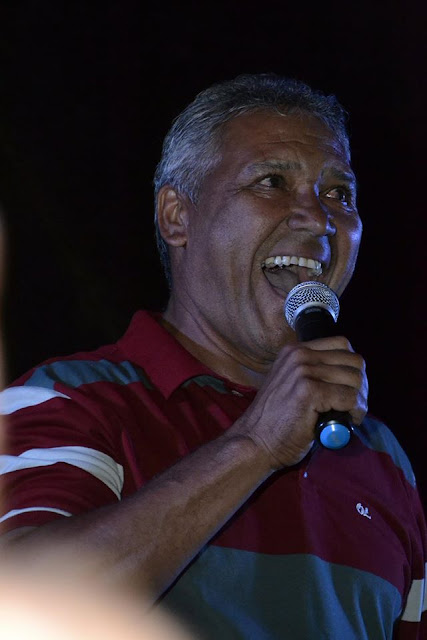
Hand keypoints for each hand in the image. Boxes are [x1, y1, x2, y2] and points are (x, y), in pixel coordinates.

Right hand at [232, 336, 367, 469]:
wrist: (253, 443)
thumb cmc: (274, 421)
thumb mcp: (291, 384)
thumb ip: (313, 373)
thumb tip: (349, 376)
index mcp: (294, 350)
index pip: (342, 345)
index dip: (352, 369)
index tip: (349, 390)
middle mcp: (299, 354)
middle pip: (354, 360)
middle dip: (360, 386)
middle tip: (353, 407)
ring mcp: (303, 371)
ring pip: (355, 379)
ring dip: (359, 401)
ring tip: (349, 416)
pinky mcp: (309, 391)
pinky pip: (350, 397)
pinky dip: (354, 412)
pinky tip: (346, 422)